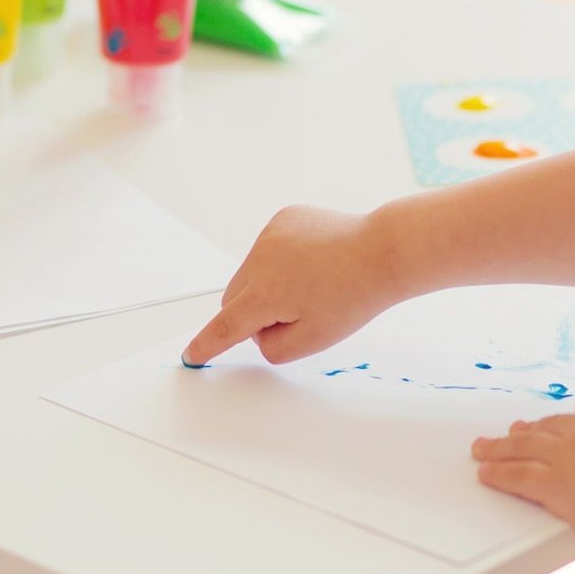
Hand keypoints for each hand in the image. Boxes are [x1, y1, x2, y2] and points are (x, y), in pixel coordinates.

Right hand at [183, 206, 398, 365]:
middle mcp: (259, 260)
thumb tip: (255, 332)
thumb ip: (272, 347)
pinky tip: (313, 262)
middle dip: (251, 313)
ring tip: (311, 284)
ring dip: (267, 285)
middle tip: (294, 315)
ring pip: (249, 272)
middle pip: (234, 298)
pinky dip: (280, 260)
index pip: (226, 327)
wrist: (383, 252)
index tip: (191, 355)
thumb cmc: (354, 297)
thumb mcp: (312, 340)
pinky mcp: (283, 218)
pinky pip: (267, 249)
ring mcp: (270, 234)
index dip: (207, 344)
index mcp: (265, 295)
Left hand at [471, 389, 574, 562]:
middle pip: (551, 423)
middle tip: (517, 434)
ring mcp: (566, 455)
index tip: (569, 421)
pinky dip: (497, 472)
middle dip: (534, 430)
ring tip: (482, 448)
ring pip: (524, 444)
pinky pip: (516, 474)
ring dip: (499, 446)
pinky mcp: (553, 483)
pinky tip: (486, 473)